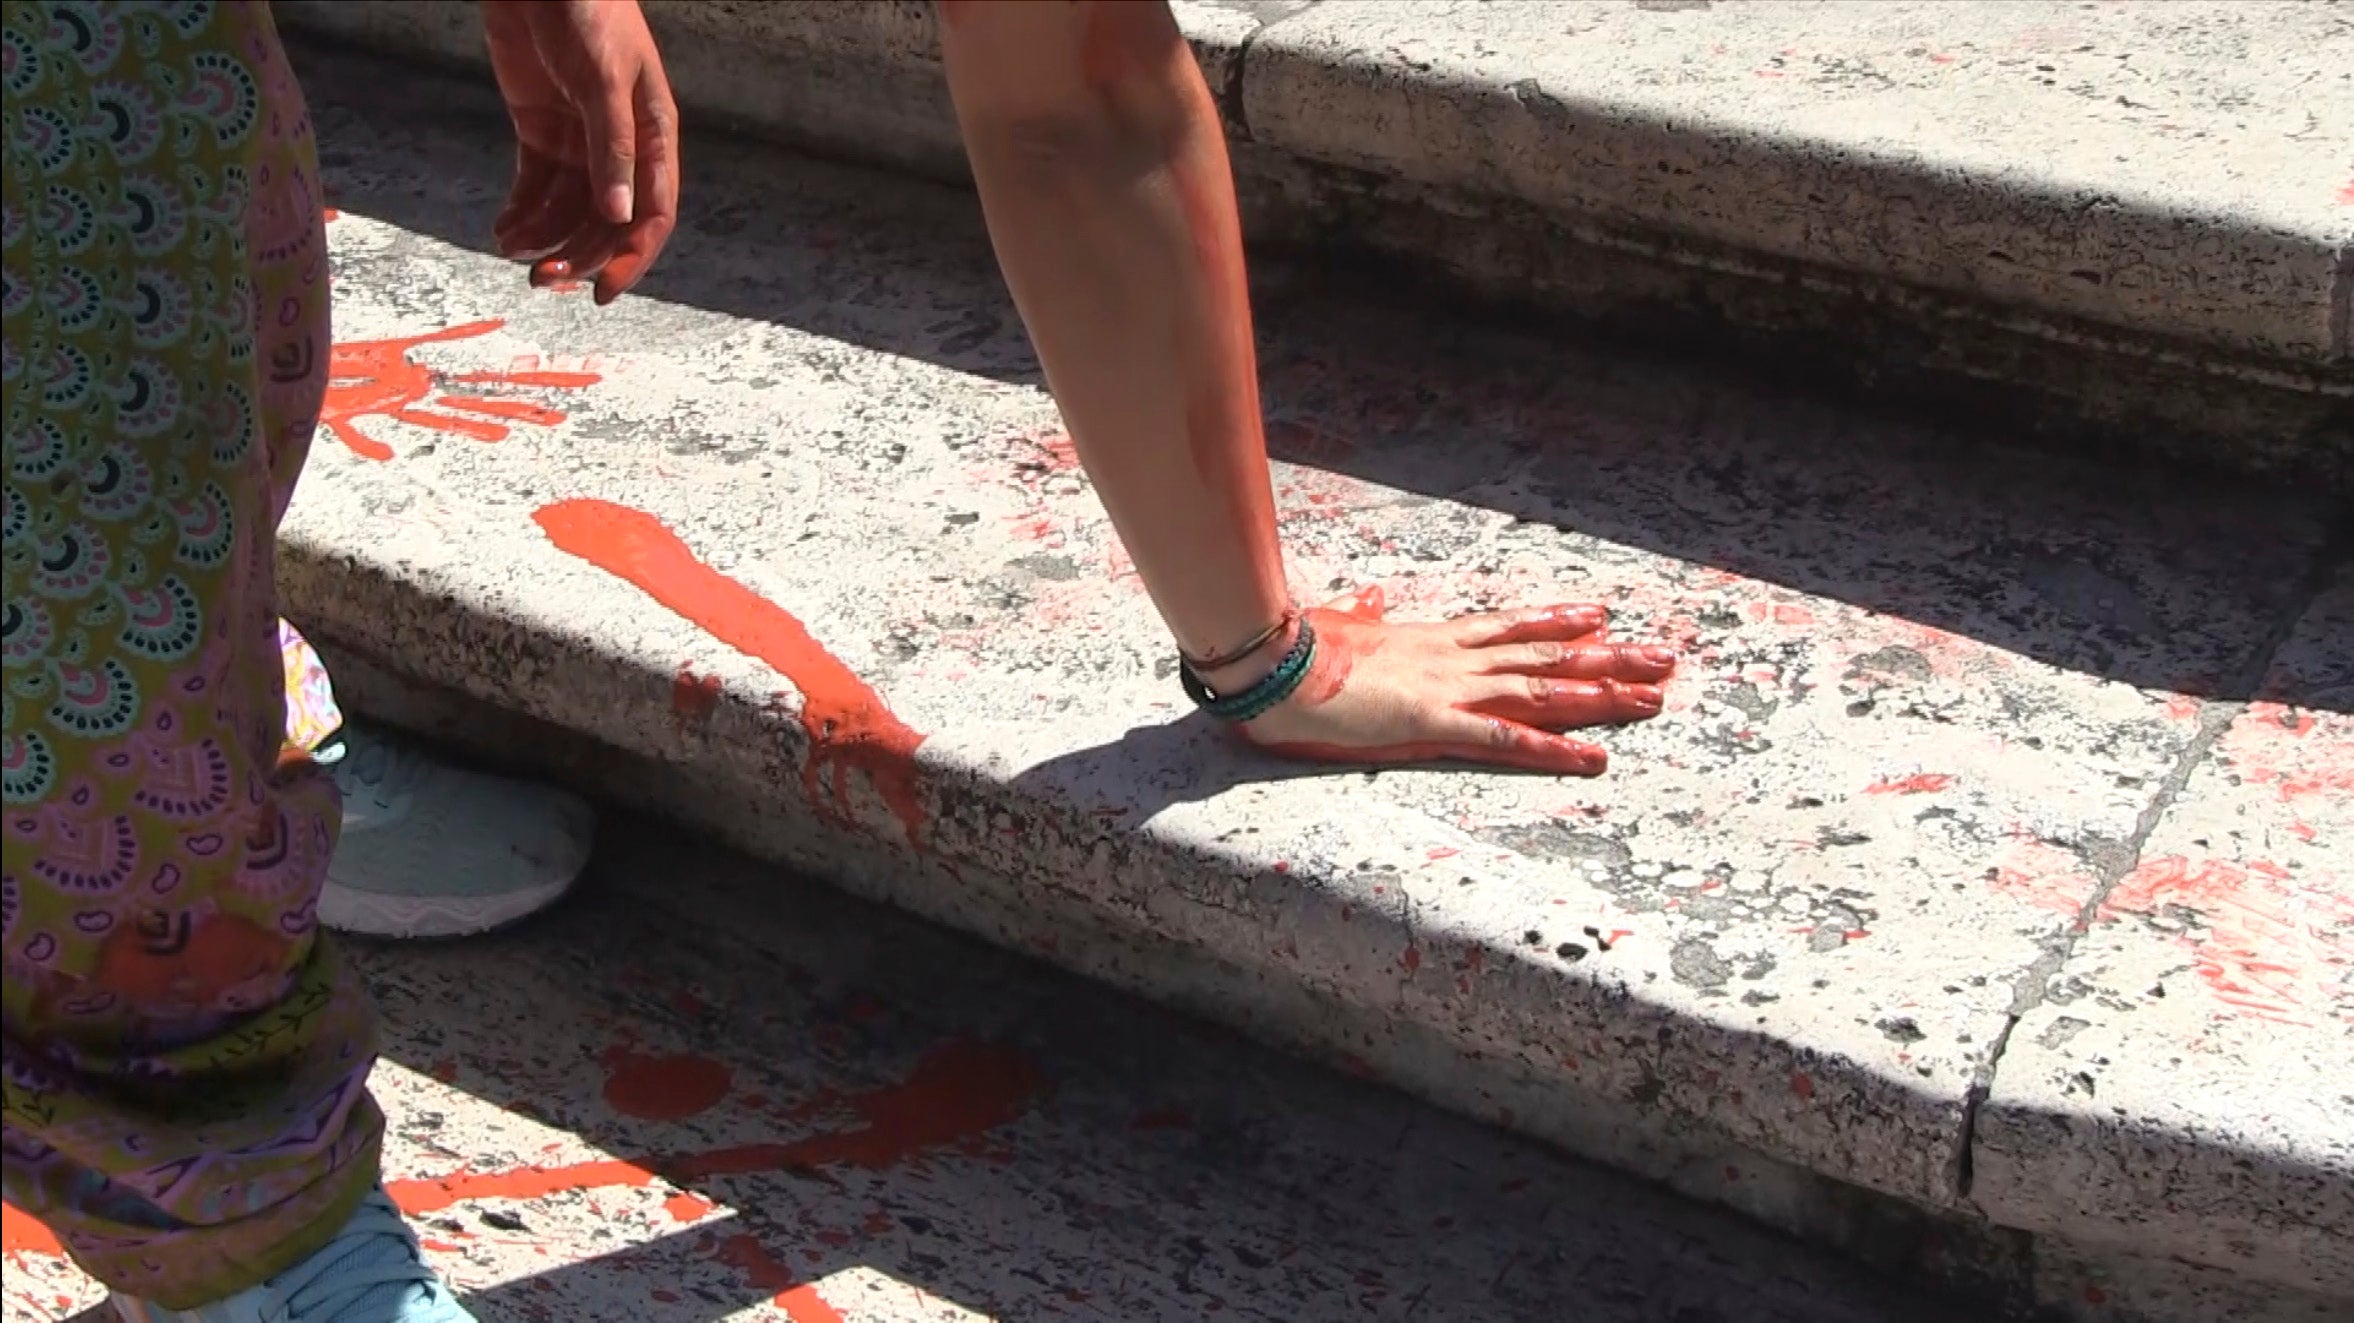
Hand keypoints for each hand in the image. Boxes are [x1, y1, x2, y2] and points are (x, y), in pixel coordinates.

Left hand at [482, 0, 678, 303]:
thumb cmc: (589, 11)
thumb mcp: (604, 78)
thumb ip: (611, 146)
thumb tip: (618, 214)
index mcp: (652, 138)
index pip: (651, 214)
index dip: (631, 257)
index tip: (601, 291)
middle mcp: (619, 149)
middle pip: (605, 222)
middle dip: (578, 255)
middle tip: (543, 279)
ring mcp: (579, 142)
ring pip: (567, 211)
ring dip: (545, 240)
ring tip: (513, 252)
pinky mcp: (540, 132)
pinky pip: (534, 187)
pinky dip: (521, 214)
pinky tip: (504, 233)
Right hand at [1227, 587, 1674, 775]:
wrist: (1272, 663)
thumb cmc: (1295, 650)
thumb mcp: (1336, 629)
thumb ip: (1360, 618)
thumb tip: (1366, 602)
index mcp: (1429, 640)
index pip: (1507, 627)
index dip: (1556, 623)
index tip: (1598, 617)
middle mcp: (1453, 659)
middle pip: (1545, 656)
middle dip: (1608, 658)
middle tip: (1661, 657)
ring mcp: (1449, 689)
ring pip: (1543, 690)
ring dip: (1602, 695)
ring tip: (1653, 698)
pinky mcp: (1434, 724)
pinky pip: (1507, 740)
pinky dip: (1555, 749)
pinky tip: (1594, 758)